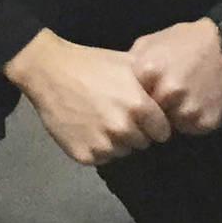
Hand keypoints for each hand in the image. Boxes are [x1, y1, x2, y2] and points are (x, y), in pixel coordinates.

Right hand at [3, 28, 172, 165]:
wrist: (49, 71)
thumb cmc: (92, 64)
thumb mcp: (127, 64)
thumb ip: (152, 84)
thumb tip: (171, 98)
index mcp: (139, 107)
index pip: (163, 132)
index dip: (154, 123)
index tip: (144, 115)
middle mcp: (124, 130)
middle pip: (143, 143)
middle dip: (136, 131)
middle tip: (118, 114)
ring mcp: (103, 145)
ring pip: (122, 152)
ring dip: (116, 141)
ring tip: (101, 119)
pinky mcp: (85, 156)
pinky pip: (101, 158)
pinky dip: (97, 146)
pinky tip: (88, 127)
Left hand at [128, 19, 221, 134]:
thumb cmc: (184, 40)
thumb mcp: (150, 42)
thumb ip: (131, 62)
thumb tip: (116, 83)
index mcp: (149, 72)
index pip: (130, 101)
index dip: (136, 100)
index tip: (142, 96)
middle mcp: (168, 92)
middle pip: (149, 115)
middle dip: (154, 110)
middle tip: (164, 98)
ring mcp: (189, 108)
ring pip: (171, 126)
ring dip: (173, 116)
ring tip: (183, 97)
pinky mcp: (207, 121)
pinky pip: (192, 129)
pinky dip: (193, 120)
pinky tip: (198, 101)